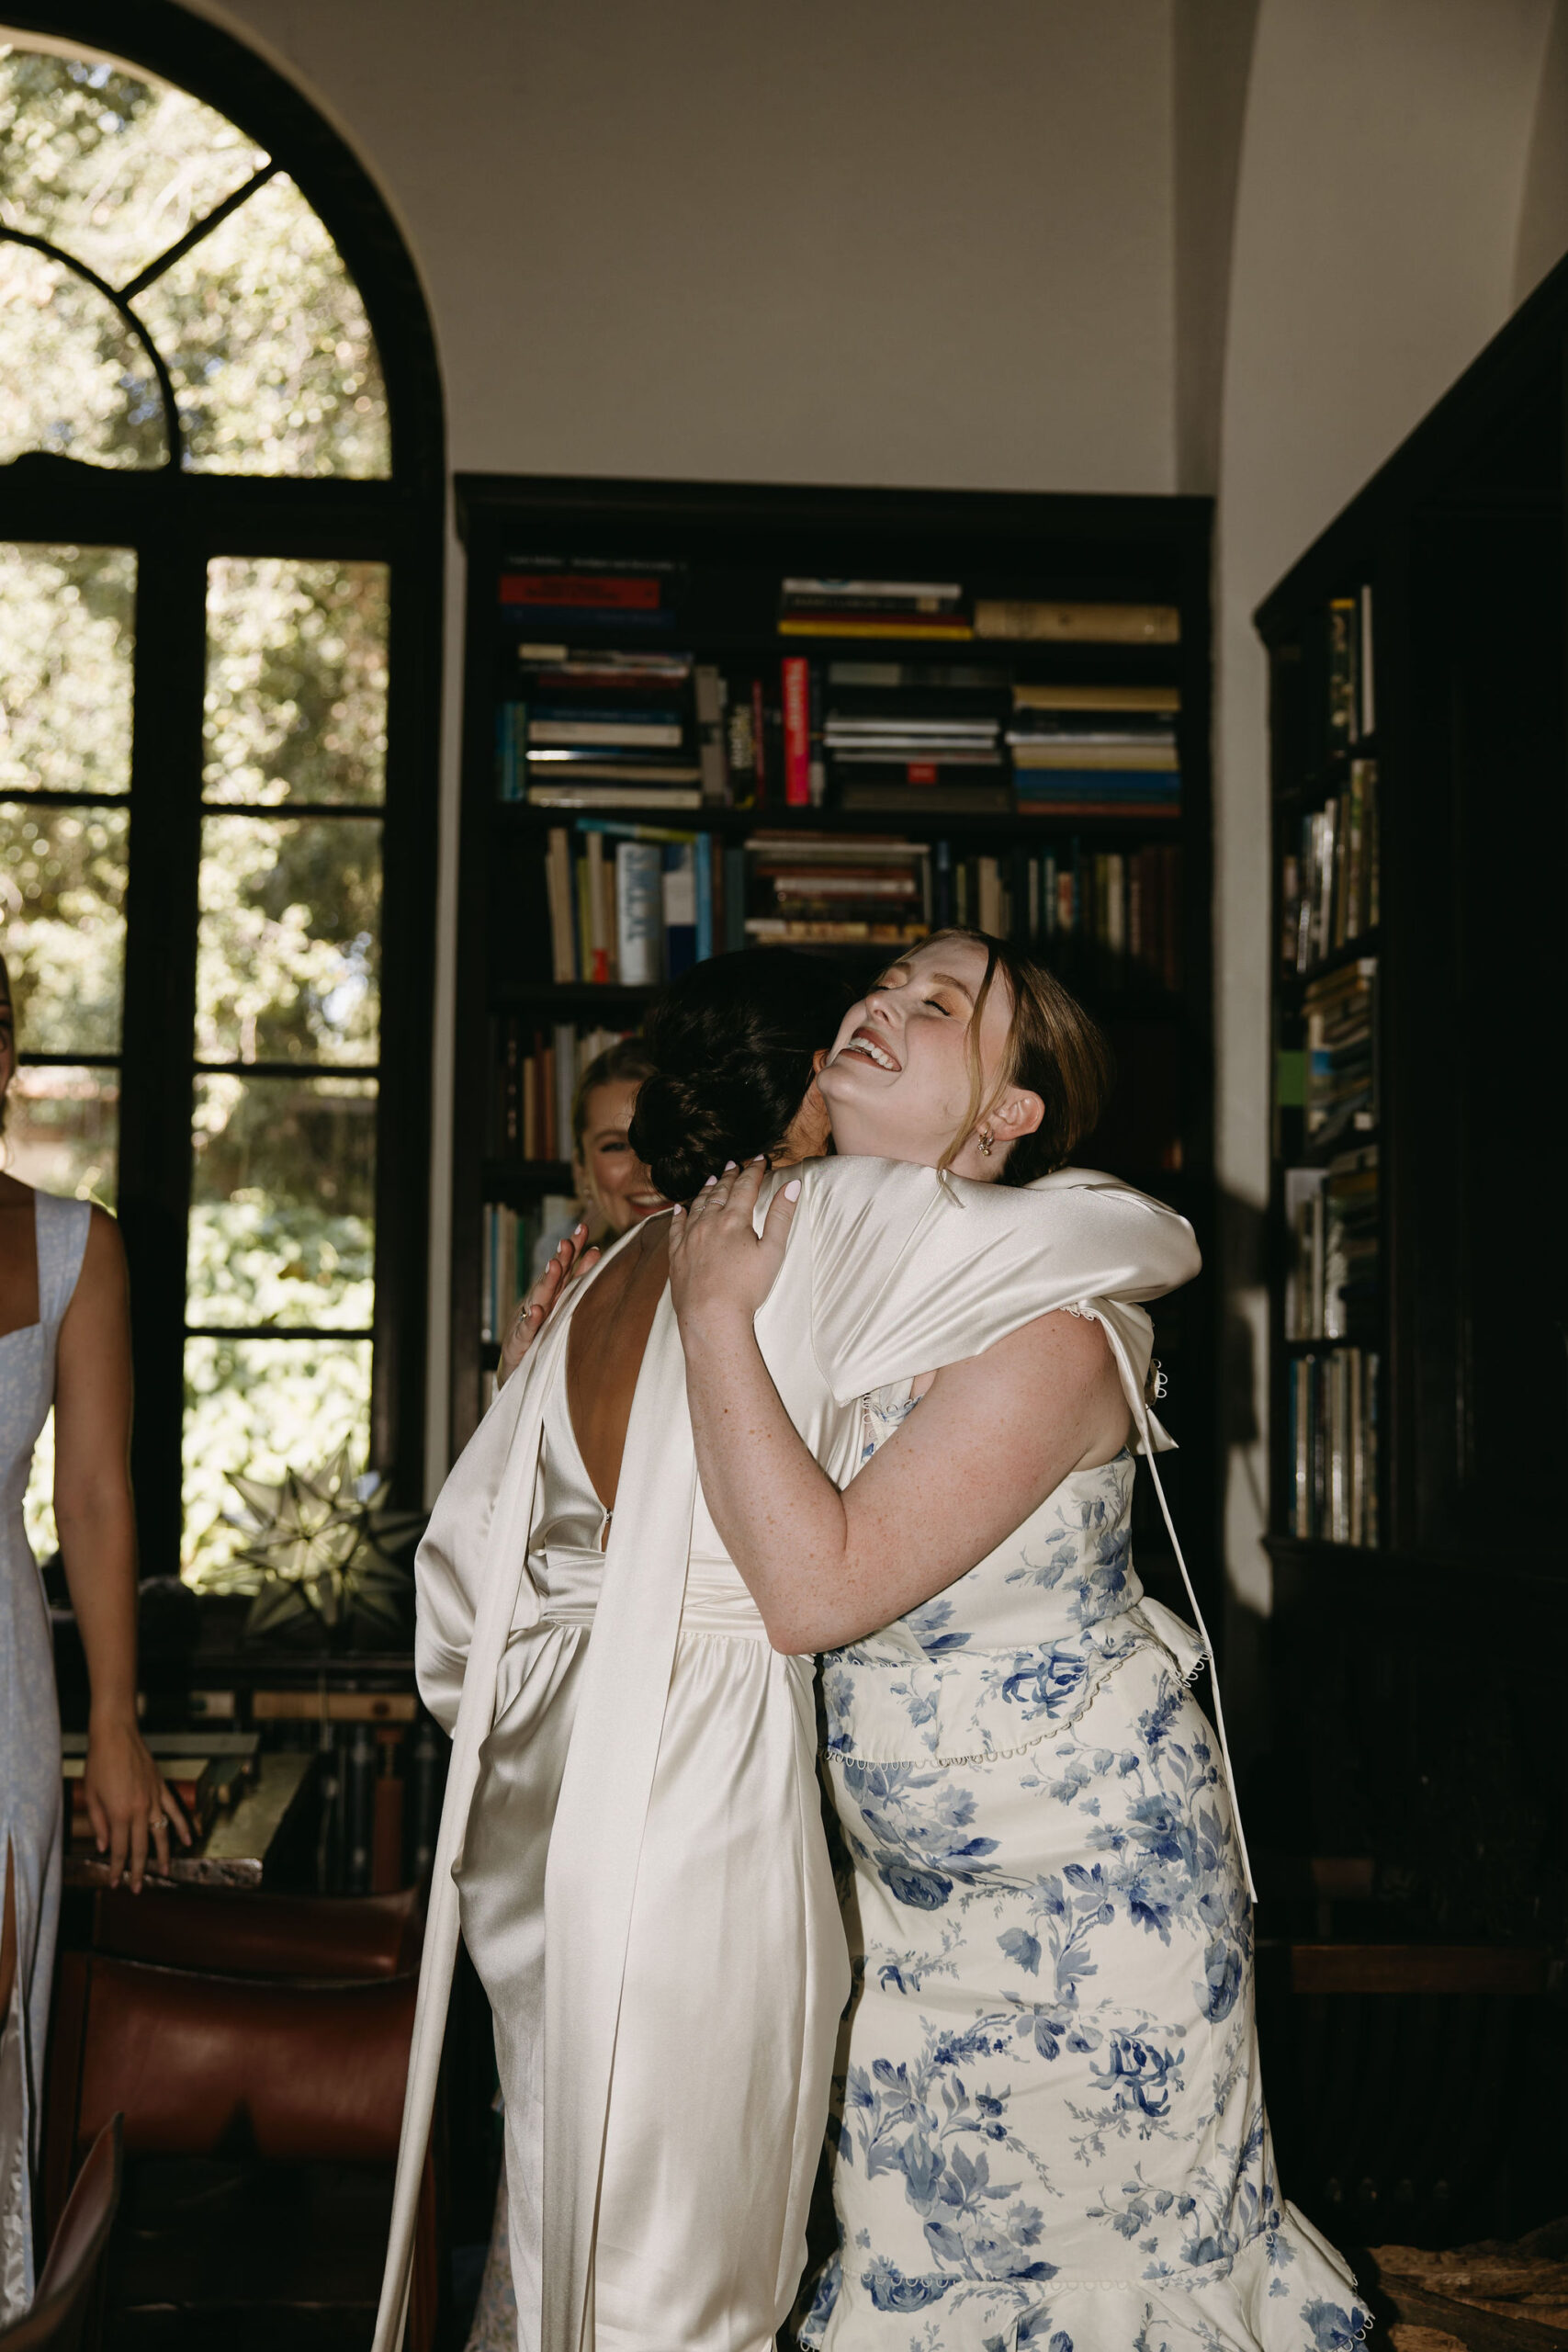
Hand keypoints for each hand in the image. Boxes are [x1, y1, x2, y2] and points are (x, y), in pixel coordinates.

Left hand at [82, 1711, 190, 1891]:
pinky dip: (184, 1826)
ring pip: (162, 1833)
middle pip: (140, 1847)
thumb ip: (99, 1823)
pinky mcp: (162, 1787)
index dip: (117, 1868)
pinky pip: (175, 1811)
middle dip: (138, 1870)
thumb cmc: (99, 1763)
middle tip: (137, 1888)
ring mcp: (154, 1799)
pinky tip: (190, 1838)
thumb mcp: (91, 1795)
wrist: (116, 1734)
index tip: (115, 1883)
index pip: (119, 1849)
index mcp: (119, 1813)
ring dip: (164, 1855)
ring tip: (165, 1872)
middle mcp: (139, 1810)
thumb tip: (105, 1847)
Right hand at [499, 1222, 599, 1383]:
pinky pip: (527, 1330)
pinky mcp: (520, 1341)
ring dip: (546, 1282)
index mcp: (554, 1293)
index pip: (564, 1266)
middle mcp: (540, 1302)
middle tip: (568, 1242)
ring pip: (538, 1298)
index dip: (572, 1248)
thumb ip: (578, 1279)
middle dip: (560, 1259)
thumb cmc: (543, 1332)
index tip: (583, 1228)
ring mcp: (529, 1320)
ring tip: (554, 1265)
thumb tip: (598, 1251)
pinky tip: (539, 1311)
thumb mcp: (562, 1303)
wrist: (518, 1370)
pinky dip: (532, 1320)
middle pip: (551, 1277)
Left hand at [668, 1159, 800, 1335]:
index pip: (746, 1187)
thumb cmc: (747, 1288)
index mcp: (734, 1220)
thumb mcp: (772, 1251)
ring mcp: (689, 1238)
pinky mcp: (676, 1255)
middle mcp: (709, 1223)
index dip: (754, 1171)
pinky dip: (679, 1214)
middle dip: (730, 1175)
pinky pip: (675, 1227)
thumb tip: (793, 1185)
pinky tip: (680, 1208)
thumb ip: (781, 1216)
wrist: (711, 1316)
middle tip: (735, 1164)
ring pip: (697, 1205)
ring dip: (707, 1190)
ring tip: (713, 1179)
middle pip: (720, 1192)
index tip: (760, 1159)